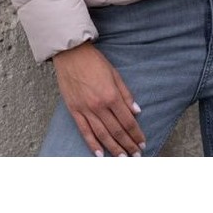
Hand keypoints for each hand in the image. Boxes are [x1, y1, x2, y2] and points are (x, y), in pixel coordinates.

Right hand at [52, 42, 146, 156]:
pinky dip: (92, 144)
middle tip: (136, 156)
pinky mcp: (74, 110)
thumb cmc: (94, 62)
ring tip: (122, 158)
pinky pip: (84, 131)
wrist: (70, 54)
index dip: (136, 134)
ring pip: (102, 134)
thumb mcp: (115, 74)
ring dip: (113, 148)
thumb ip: (126, 94)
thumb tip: (137, 112)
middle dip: (128, 145)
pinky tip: (100, 154)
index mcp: (111, 95)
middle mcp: (98, 106)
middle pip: (116, 131)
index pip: (127, 121)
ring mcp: (85, 109)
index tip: (142, 143)